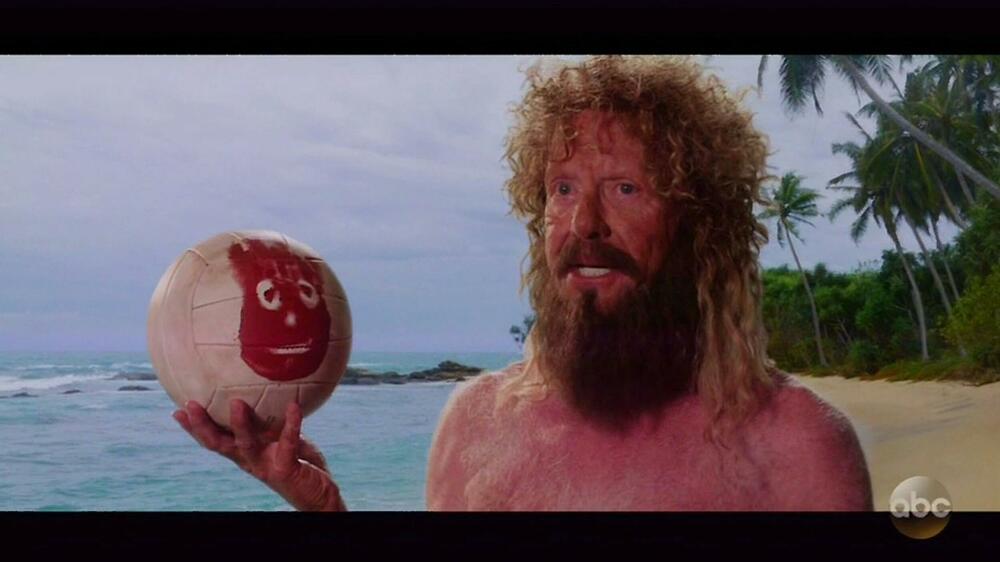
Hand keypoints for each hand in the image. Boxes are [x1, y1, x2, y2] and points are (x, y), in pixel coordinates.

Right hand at [173, 399, 346, 510]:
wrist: (320, 496)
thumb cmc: (299, 464)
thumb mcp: (280, 440)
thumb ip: (271, 423)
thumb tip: (266, 390)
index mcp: (245, 454)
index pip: (215, 440)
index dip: (195, 428)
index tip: (178, 411)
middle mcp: (250, 460)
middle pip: (219, 444)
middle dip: (202, 426)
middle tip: (190, 405)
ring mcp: (266, 465)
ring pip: (246, 445)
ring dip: (240, 424)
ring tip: (236, 403)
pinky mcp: (286, 468)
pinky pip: (288, 442)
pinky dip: (291, 423)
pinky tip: (294, 406)